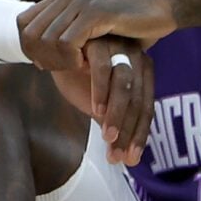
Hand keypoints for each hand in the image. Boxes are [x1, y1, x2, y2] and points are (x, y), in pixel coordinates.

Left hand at [17, 0, 192, 69]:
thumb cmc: (130, 24)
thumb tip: (38, 57)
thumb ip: (67, 34)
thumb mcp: (92, 28)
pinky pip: (67, 44)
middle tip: (67, 70)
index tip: (50, 64)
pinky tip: (87, 65)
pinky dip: (73, 60)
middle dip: (44, 59)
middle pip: (31, 35)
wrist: (162, 8)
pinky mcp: (95, 13)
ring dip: (60, 62)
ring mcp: (81, 2)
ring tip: (79, 68)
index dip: (30, 48)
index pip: (23, 24)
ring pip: (47, 41)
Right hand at [48, 38, 154, 166]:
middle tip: (117, 156)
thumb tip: (128, 160)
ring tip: (107, 137)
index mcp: (142, 71)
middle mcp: (135, 57)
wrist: (54, 50)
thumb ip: (114, 124)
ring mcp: (117, 46)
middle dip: (128, 131)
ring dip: (117, 114)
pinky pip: (102, 67)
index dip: (139, 136)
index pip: (146, 108)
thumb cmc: (81, 76)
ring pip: (124, 84)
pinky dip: (101, 91)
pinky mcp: (97, 40)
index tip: (130, 160)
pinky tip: (95, 110)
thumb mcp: (100, 104)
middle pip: (137, 99)